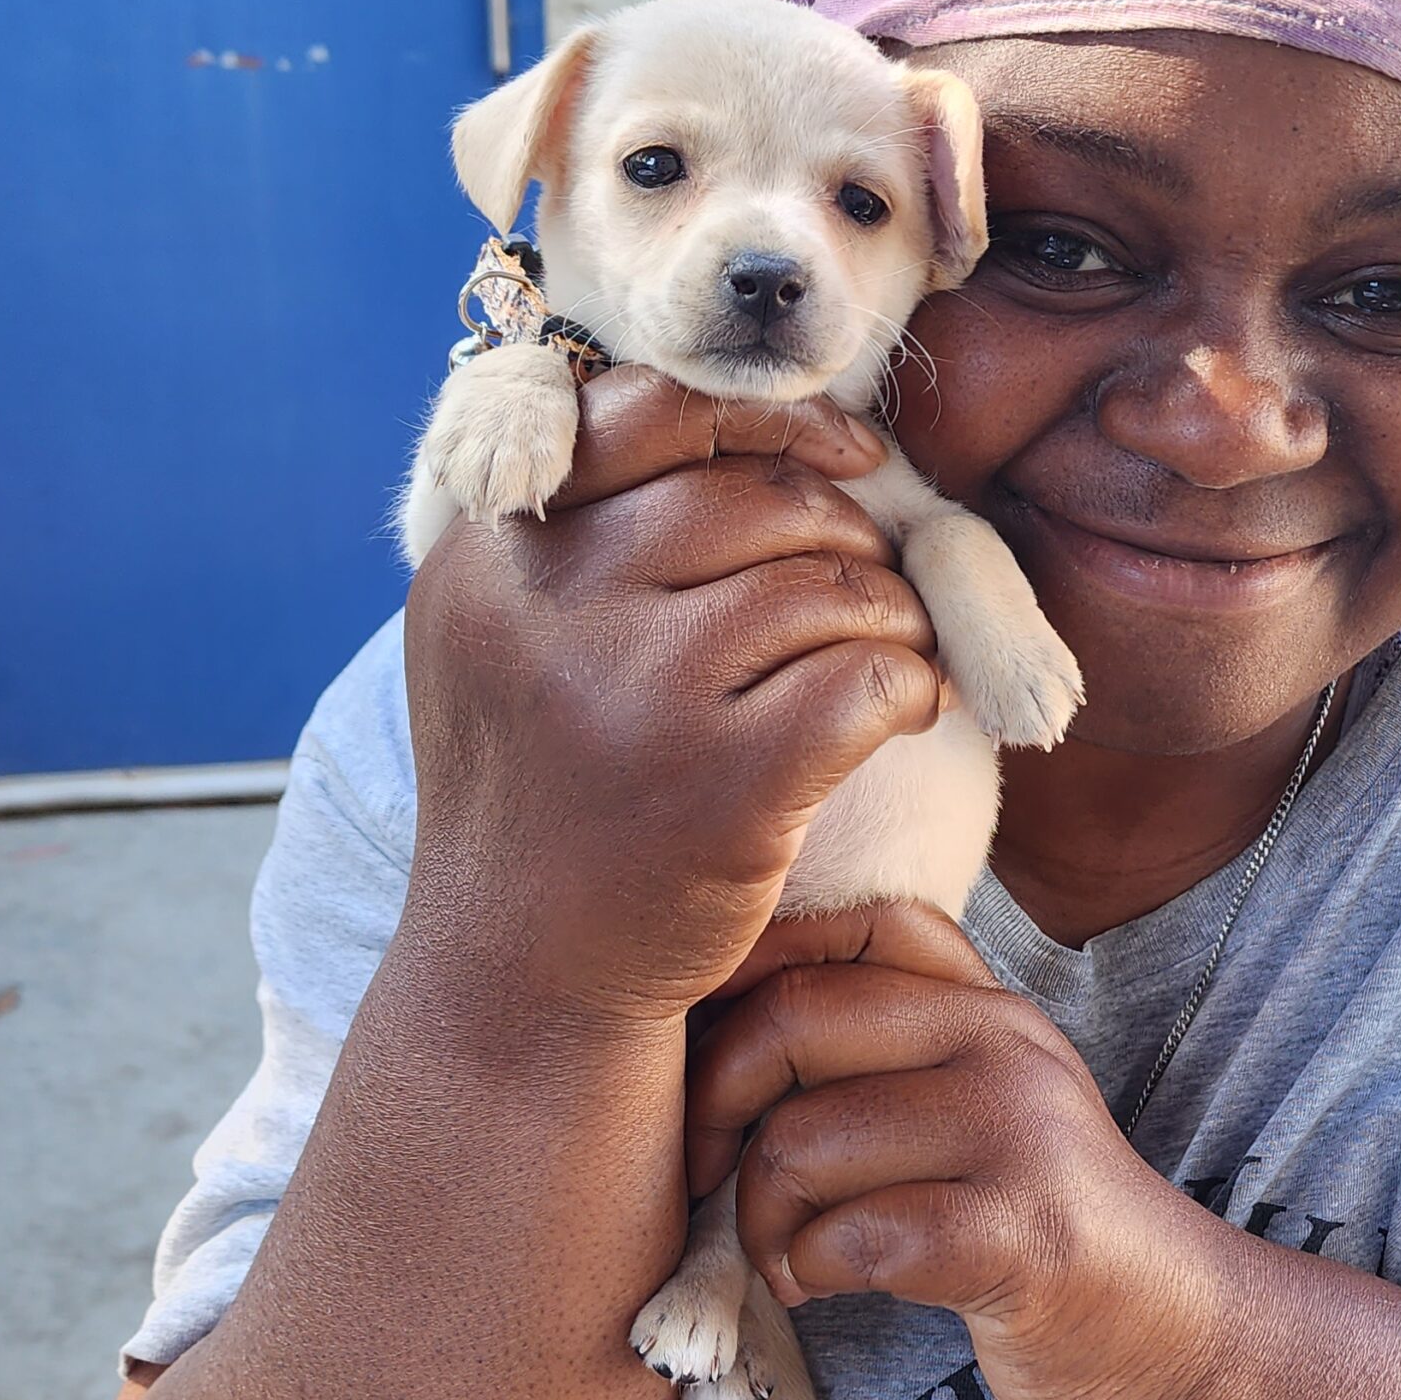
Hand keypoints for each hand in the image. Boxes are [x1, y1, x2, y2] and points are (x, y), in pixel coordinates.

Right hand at [401, 373, 945, 1029]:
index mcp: (488, 559)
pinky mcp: (724, 784)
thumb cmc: (539, 801)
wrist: (518, 985)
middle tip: (871, 587)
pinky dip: (911, 685)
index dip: (768, 423)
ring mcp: (636, 693)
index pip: (645, 414)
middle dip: (842, 533)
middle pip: (755, 499)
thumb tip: (734, 426)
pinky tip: (908, 710)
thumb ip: (571, 536)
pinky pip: (869, 679)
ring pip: (825, 586)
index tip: (844, 455)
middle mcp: (548, 609)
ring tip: (893, 654)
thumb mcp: (498, 647)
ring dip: (889, 614)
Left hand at [686, 906, 1225, 1399]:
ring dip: (760, 1219)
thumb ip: (881, 1052)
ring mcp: (1020, 1134)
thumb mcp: (973, 1104)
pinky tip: (824, 1288)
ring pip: (802, 1140)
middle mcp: (1005, 1044)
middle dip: (716, 1107)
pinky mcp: (1021, 1234)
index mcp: (985, 1004)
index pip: (855, 924)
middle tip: (709, 1175)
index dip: (751, 969)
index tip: (700, 1050)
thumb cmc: (1028, 1222)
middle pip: (794, 1020)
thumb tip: (705, 1029)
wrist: (1169, 1331)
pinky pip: (850, 1236)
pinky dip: (809, 1272)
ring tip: (784, 1256)